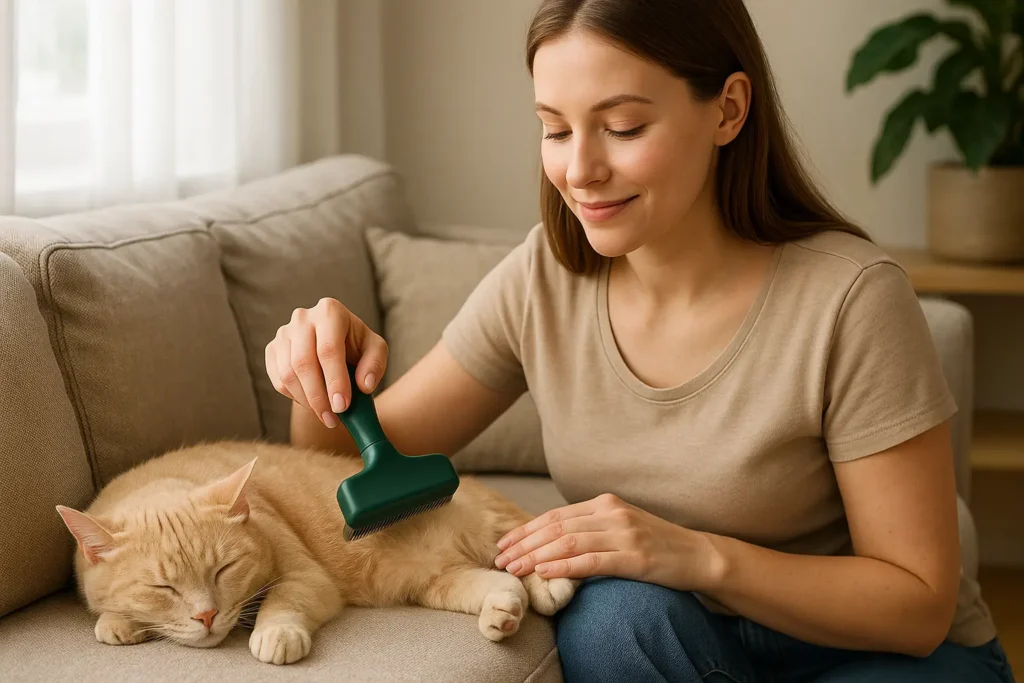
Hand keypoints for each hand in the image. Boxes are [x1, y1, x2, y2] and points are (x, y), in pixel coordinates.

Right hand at [265, 297, 387, 428]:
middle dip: (318, 396)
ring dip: (307, 401)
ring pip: (288, 374)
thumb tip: (364, 385)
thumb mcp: (375, 349)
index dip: (335, 381)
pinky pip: (278, 380)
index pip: (329, 350)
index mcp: (330, 312)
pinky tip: (313, 403)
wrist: (334, 343)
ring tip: (326, 416)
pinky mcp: (272, 349)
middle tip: (333, 418)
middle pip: (304, 363)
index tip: (342, 406)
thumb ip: (375, 364)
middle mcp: (303, 318)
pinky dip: (295, 397)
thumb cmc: (357, 345)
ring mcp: (284, 333)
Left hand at [493, 493, 717, 589]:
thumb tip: (552, 539)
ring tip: (515, 568)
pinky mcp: (635, 557)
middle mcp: (612, 513)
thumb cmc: (656, 544)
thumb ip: (591, 527)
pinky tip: (544, 572)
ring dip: (536, 556)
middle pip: (557, 528)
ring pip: (569, 543)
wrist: (698, 555)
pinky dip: (564, 566)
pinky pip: (592, 561)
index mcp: (605, 504)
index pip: (556, 516)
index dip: (527, 529)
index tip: (505, 543)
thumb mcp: (621, 527)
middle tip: (501, 559)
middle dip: (525, 544)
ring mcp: (624, 534)